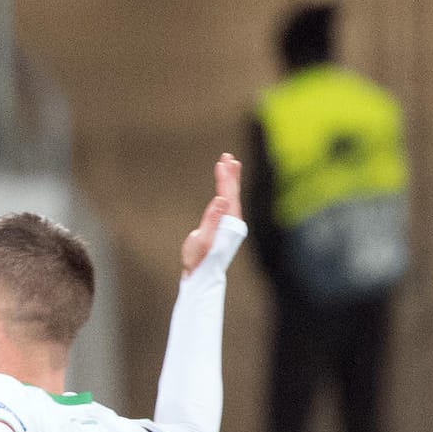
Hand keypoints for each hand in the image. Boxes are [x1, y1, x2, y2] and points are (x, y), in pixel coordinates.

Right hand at [181, 153, 242, 274]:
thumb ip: (212, 218)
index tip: (222, 161)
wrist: (201, 276)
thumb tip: (222, 199)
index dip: (225, 177)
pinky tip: (226, 189)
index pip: (228, 194)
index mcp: (229, 222)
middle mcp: (234, 222)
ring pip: (233, 197)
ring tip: (231, 165)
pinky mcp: (227, 227)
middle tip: (228, 156)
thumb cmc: (198, 260)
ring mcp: (232, 225)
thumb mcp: (202, 239)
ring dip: (231, 181)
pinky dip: (228, 192)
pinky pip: (230, 203)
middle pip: (233, 193)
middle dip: (230, 174)